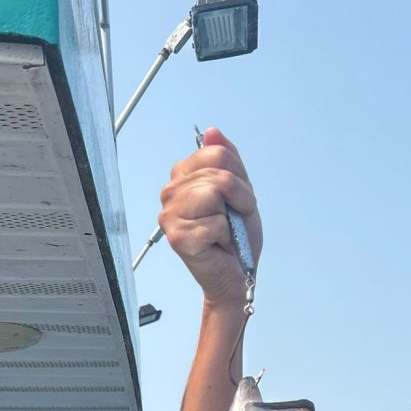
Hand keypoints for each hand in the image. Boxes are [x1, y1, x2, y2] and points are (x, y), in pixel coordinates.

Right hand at [158, 127, 262, 309]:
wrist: (238, 277)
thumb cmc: (237, 240)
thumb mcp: (240, 193)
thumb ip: (228, 161)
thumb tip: (212, 133)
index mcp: (182, 177)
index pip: (216, 153)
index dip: (238, 178)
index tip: (236, 201)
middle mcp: (170, 193)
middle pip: (217, 172)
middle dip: (238, 198)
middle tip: (232, 221)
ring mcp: (170, 215)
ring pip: (214, 192)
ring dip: (232, 217)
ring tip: (225, 232)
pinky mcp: (177, 237)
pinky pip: (215, 222)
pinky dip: (225, 236)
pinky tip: (217, 245)